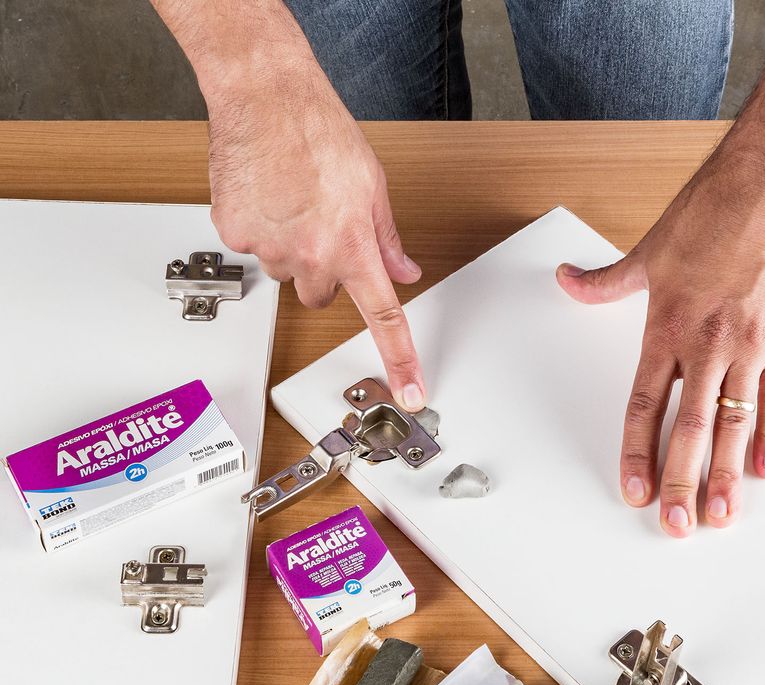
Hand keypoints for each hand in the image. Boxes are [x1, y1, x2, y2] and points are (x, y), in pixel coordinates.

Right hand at [205, 65, 425, 411]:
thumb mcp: (373, 187)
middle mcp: (310, 255)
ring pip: (285, 272)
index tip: (410, 389)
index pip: (384, 317)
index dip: (400, 359)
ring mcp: (268, 247)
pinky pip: (253, 248)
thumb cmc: (319, 131)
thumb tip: (404, 272)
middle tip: (323, 228)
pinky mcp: (235, 233)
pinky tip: (267, 196)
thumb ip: (387, 240)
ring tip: (293, 201)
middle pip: (321, 296)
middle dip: (325, 271)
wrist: (264, 95)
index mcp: (352, 245)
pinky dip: (261, 228)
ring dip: (292, 249)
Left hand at [557, 151, 764, 535]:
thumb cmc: (708, 219)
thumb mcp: (647, 253)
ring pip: (736, 423)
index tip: (635, 488)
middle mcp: (708, 346)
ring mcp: (750, 347)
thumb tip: (565, 281)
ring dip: (729, 473)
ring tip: (722, 514)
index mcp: (666, 330)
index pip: (644, 406)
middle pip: (690, 427)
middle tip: (678, 523)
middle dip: (683, 480)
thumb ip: (603, 282)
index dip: (637, 451)